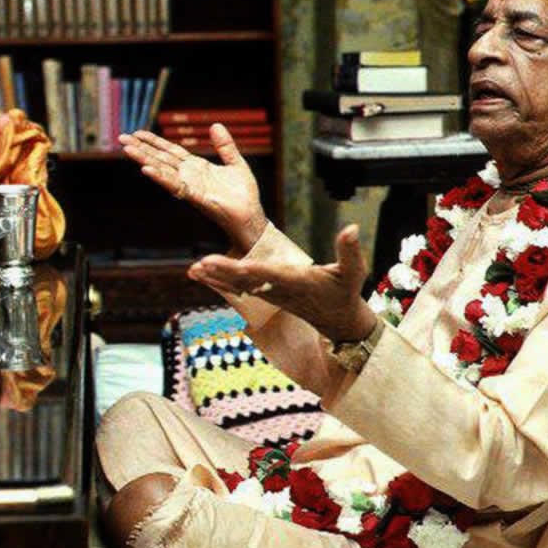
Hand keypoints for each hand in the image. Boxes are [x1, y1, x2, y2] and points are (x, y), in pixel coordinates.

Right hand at [120, 124, 267, 253]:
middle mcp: (190, 177)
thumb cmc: (244, 195)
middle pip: (162, 159)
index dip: (155, 142)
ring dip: (145, 160)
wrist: (251, 217)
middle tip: (122, 138)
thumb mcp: (236, 164)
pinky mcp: (197, 197)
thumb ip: (225, 146)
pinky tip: (147, 170)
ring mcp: (191, 187)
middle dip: (142, 149)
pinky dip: (162, 178)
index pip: (171, 151)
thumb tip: (215, 125)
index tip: (138, 133)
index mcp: (197, 167)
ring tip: (127, 150)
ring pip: (164, 171)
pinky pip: (177, 186)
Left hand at [186, 224, 378, 342]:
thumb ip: (350, 250)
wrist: (337, 321)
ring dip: (215, 277)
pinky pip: (236, 288)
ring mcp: (269, 294)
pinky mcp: (263, 294)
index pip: (276, 275)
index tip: (240, 265)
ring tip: (193, 269)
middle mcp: (279, 290)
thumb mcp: (354, 272)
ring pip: (238, 285)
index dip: (258, 271)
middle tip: (203, 264)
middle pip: (248, 281)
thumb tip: (353, 226)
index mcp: (299, 282)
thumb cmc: (345, 292)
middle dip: (225, 273)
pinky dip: (217, 281)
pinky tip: (198, 273)